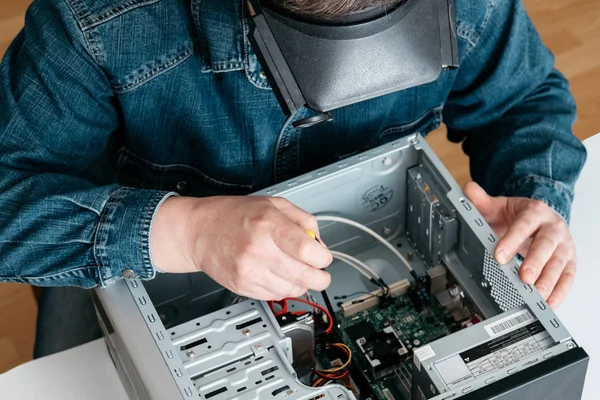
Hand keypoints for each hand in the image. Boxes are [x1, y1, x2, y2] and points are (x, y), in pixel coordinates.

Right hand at [150, 195, 332, 299]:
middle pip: (304, 276)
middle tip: (322, 275)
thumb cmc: (234, 215)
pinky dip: (282, 288)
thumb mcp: (274, 204)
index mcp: (268, 224)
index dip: (323, 258)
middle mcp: (258, 249)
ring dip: (301, 284)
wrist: (198, 231)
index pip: (308, 250)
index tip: (324, 257)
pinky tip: (277, 275)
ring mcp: (248, 271)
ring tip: (295, 272)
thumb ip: (303, 221)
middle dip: (320, 278)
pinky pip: (274, 295)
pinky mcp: (241, 286)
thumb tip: (320, 245)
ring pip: (291, 290)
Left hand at [465, 182, 575, 308]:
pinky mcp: (570, 262)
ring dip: (549, 281)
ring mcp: (563, 246)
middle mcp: (553, 228)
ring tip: (536, 295)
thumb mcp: (499, 206)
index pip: (524, 226)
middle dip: (535, 262)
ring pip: (559, 264)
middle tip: (524, 278)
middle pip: (546, 246)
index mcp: (535, 212)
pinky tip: (549, 303)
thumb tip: (469, 190)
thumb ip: (482, 201)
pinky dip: (560, 292)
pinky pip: (568, 278)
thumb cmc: (519, 215)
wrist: (540, 218)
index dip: (512, 240)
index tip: (499, 256)